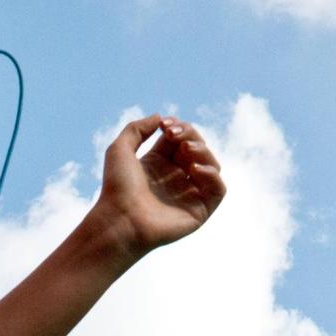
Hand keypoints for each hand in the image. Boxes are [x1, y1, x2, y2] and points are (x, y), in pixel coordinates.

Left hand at [92, 114, 225, 259]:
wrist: (120, 218)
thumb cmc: (116, 186)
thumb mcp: (120, 149)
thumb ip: (138, 129)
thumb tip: (160, 117)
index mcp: (158, 163)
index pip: (179, 138)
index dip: (178, 127)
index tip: (166, 125)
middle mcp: (175, 176)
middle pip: (196, 148)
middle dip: (190, 134)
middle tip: (175, 134)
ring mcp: (188, 193)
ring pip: (211, 165)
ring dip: (203, 151)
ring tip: (187, 149)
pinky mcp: (199, 210)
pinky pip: (218, 189)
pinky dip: (212, 175)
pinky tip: (195, 169)